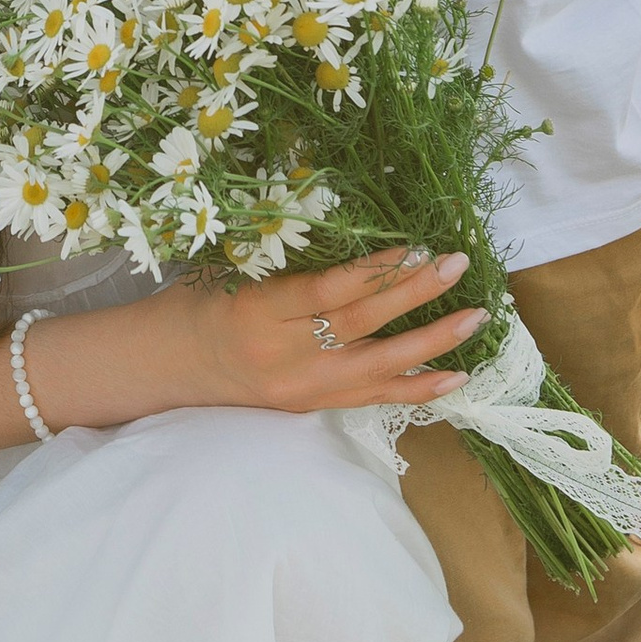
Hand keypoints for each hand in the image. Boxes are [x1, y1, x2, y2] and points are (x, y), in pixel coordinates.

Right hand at [120, 246, 485, 419]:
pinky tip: (457, 375)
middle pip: (361, 324)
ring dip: (432, 341)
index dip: (376, 270)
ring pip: (378, 366)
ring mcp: (301, 387)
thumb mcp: (232, 271)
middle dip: (414, 294)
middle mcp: (283, 354)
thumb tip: (356, 235)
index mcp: (258, 311)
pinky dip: (418, 387)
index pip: (329, 291)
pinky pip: (373, 398)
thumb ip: (290, 261)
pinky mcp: (311, 406)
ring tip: (474, 317)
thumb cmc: (197, 303)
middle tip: (457, 266)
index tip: (416, 247)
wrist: (166, 366)